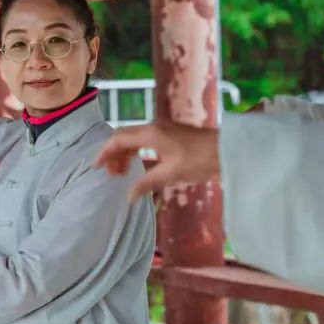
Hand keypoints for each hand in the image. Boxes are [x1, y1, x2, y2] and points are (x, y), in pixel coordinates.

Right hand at [93, 119, 220, 199]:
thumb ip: (146, 184)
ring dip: (125, 154)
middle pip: (123, 137)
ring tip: (121, 174)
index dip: (105, 152)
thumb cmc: (199, 161)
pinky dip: (136, 153)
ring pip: (134, 139)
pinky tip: (138, 167)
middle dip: (113, 154)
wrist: (227, 152)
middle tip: (110, 174)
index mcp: (151, 133)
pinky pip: (145, 141)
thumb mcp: (171, 175)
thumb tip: (128, 196)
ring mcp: (163, 130)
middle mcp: (154, 127)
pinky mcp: (170, 135)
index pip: (118, 139)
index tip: (96, 167)